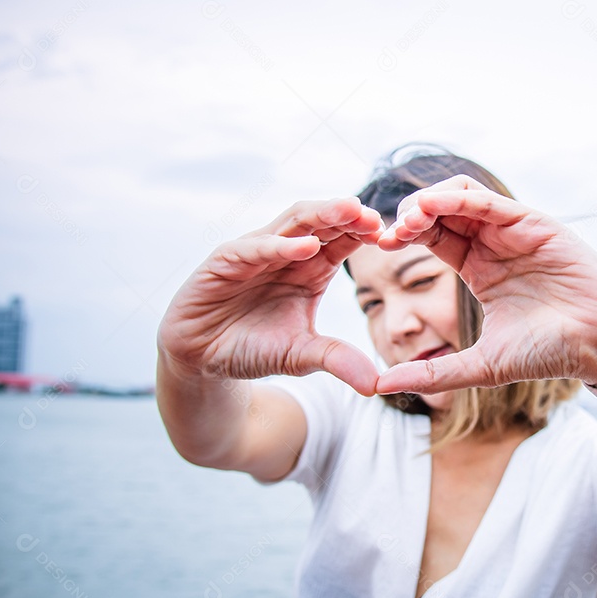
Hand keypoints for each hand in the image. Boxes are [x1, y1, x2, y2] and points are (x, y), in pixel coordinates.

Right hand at [158, 198, 383, 394]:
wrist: (203, 360)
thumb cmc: (254, 348)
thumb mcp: (302, 356)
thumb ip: (337, 361)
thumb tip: (376, 385)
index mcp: (311, 267)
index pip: (343, 240)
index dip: (364, 233)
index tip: (392, 234)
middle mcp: (286, 252)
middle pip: (321, 222)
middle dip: (347, 215)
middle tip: (375, 215)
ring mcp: (254, 252)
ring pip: (291, 224)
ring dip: (320, 216)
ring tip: (349, 211)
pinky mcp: (224, 261)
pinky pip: (254, 247)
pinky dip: (280, 246)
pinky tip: (306, 247)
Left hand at [375, 176, 596, 394]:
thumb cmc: (550, 352)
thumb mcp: (482, 365)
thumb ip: (434, 373)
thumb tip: (381, 384)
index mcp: (478, 268)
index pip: (432, 237)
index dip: (403, 236)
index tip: (379, 247)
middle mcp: (493, 243)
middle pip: (440, 210)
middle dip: (409, 216)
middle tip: (387, 234)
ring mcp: (514, 230)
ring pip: (461, 196)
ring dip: (429, 202)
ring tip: (407, 222)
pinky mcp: (535, 223)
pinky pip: (490, 201)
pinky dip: (459, 200)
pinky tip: (433, 208)